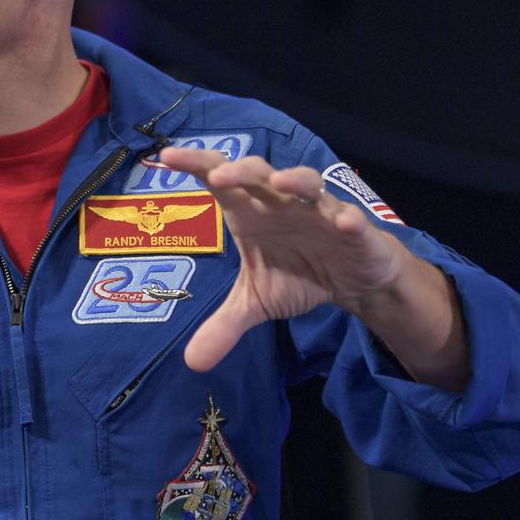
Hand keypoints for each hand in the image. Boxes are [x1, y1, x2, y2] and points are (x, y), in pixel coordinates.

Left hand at [155, 147, 414, 372]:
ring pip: (305, 183)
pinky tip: (344, 223)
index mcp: (251, 211)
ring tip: (280, 182)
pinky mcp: (353, 227)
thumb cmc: (298, 273)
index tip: (166, 157)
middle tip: (218, 177)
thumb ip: (224, 324)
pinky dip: (347, 218)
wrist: (352, 280)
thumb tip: (192, 362)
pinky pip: (350, 218)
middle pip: (258, 174)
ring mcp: (318, 210)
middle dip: (240, 171)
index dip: (195, 164)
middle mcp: (280, 202)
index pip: (220, 181)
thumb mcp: (257, 302)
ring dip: (294, 180)